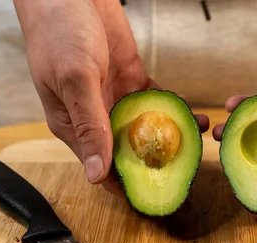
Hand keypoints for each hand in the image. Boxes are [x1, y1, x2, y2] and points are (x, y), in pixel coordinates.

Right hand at [14, 0, 208, 195]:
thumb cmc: (59, 32)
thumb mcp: (75, 80)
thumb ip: (89, 126)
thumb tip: (96, 174)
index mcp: (73, 126)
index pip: (102, 168)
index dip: (127, 184)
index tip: (155, 196)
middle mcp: (95, 118)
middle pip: (128, 152)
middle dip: (156, 163)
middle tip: (187, 171)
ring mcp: (115, 100)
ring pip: (146, 129)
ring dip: (170, 137)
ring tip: (198, 142)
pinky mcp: (131, 81)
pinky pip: (156, 103)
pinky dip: (173, 109)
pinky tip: (191, 115)